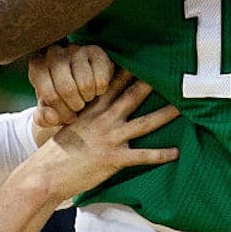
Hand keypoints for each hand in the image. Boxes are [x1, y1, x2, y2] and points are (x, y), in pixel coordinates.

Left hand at [28, 43, 114, 128]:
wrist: (79, 80)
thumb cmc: (59, 97)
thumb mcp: (47, 110)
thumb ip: (44, 118)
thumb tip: (51, 117)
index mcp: (37, 66)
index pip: (51, 95)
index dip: (62, 112)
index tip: (68, 116)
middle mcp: (53, 53)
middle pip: (67, 89)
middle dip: (76, 106)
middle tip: (78, 107)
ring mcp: (74, 49)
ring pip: (85, 84)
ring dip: (88, 98)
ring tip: (86, 97)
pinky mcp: (94, 50)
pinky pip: (101, 79)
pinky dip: (101, 90)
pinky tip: (96, 89)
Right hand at [36, 71, 178, 203]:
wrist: (46, 174)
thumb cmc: (56, 152)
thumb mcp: (70, 126)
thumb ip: (86, 116)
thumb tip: (95, 110)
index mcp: (92, 110)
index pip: (113, 84)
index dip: (129, 70)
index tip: (144, 58)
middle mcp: (104, 120)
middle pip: (133, 96)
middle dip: (152, 83)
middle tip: (170, 71)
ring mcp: (110, 138)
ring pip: (144, 123)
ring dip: (165, 115)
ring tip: (184, 108)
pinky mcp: (114, 158)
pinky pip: (143, 155)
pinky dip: (161, 154)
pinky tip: (176, 153)